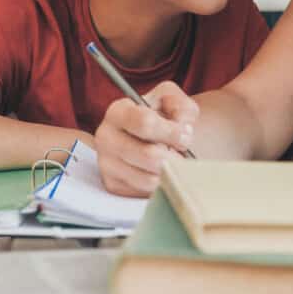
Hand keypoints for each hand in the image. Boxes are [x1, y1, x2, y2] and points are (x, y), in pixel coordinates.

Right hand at [94, 81, 198, 196]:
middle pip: (148, 155)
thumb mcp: (174, 101)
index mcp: (118, 112)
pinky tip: (163, 172)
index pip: (145, 123)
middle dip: (174, 156)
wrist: (156, 138)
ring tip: (173, 162)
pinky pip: (145, 192)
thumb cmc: (165, 117)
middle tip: (182, 153)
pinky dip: (161, 185)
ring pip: (149, 178)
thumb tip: (183, 129)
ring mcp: (107, 164)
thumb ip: (181, 108)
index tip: (186, 136)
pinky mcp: (113, 185)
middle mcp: (106, 138)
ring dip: (170, 172)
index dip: (172, 132)